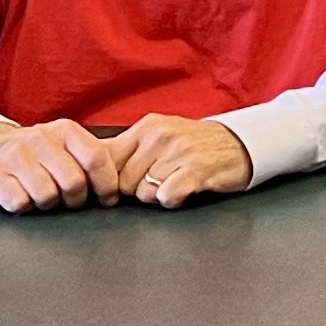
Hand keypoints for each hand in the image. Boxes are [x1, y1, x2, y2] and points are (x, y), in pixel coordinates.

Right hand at [0, 119, 119, 214]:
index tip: (109, 199)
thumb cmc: (35, 152)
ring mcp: (15, 157)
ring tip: (45, 198)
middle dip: (77, 200)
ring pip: (47, 195)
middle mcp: (41, 139)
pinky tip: (23, 199)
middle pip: (74, 182)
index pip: (96, 158)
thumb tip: (124, 177)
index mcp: (65, 130)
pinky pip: (19, 203)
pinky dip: (25, 207)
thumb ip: (91, 155)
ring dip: (49, 205)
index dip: (107, 184)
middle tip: (72, 202)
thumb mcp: (65, 143)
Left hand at [111, 114, 252, 207]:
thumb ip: (124, 148)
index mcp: (147, 126)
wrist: (242, 145)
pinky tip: (186, 189)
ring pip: (143, 194)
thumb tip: (84, 163)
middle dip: (138, 189)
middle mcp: (160, 135)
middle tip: (162, 179)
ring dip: (158, 195)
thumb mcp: (158, 137)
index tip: (124, 186)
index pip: (105, 162)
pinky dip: (174, 199)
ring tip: (177, 181)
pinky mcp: (197, 168)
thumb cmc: (194, 146)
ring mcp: (179, 150)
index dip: (111, 181)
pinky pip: (166, 197)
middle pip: (123, 183)